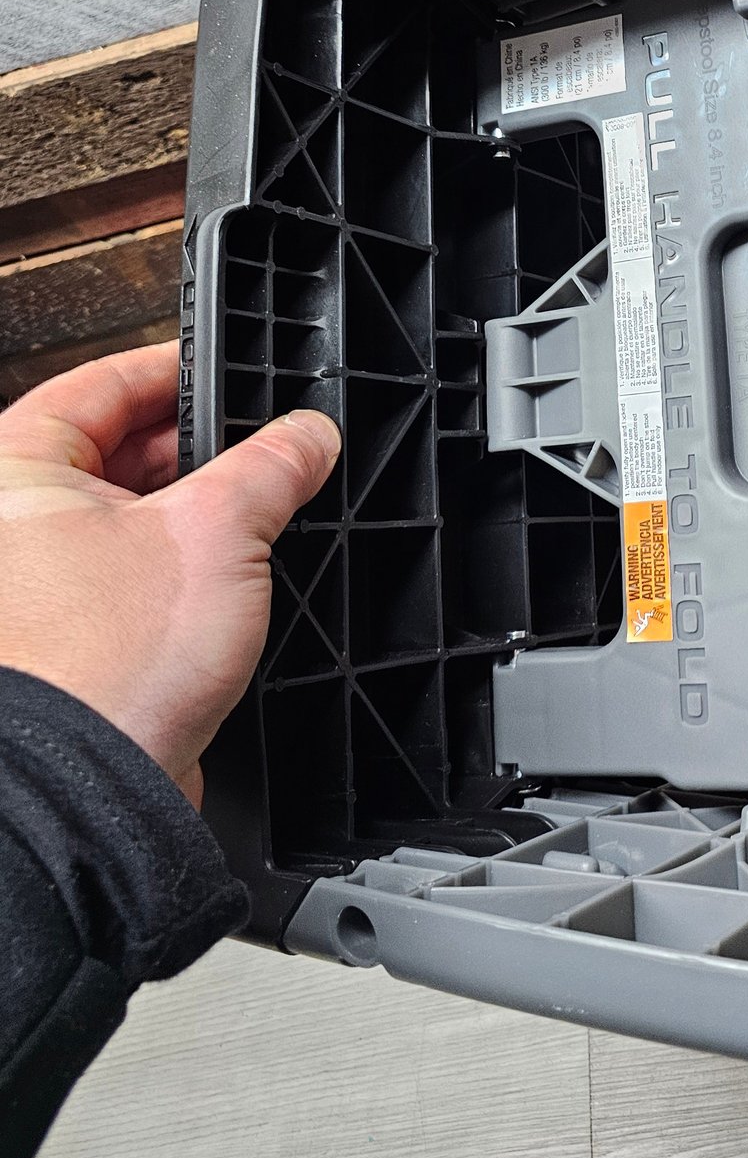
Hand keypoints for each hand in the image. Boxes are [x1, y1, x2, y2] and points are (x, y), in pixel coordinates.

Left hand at [0, 341, 339, 805]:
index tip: (227, 371)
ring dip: (193, 513)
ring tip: (258, 514)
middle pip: (113, 449)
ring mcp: (34, 588)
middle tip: (262, 447)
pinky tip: (231, 579)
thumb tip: (307, 435)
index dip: (173, 371)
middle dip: (196, 448)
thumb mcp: (221, 529)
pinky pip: (129, 577)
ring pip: (125, 517)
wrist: (90, 787)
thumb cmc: (105, 665)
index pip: (99, 384)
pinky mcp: (68, 640)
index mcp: (14, 473)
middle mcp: (11, 528)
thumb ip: (273, 465)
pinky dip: (178, 568)